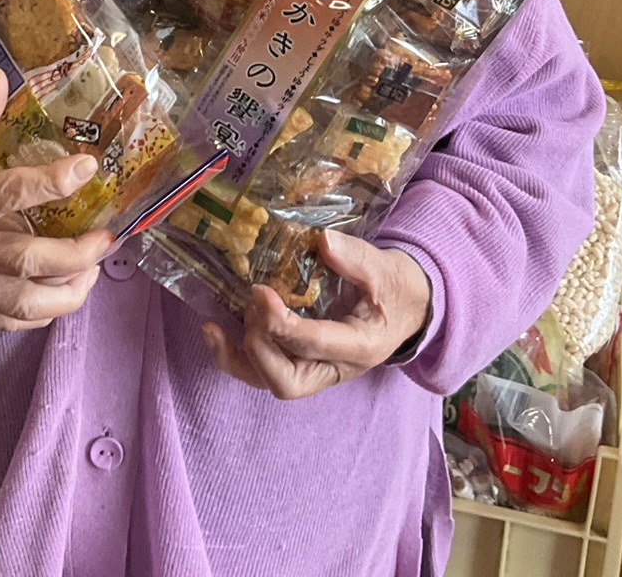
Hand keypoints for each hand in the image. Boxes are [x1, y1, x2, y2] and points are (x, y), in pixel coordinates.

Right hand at [0, 67, 112, 330]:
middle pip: (26, 262)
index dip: (52, 180)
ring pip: (24, 303)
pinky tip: (66, 291)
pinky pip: (9, 321)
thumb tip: (0, 77)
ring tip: (94, 268)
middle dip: (75, 253)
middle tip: (107, 237)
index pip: (9, 195)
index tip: (87, 166)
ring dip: (68, 291)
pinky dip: (43, 312)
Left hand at [201, 229, 429, 399]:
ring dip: (238, 357)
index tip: (261, 292)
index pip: (314, 345)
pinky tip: (214, 330)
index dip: (282, 324)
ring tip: (213, 327)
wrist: (408, 307)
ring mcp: (315, 370)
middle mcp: (334, 368)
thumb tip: (323, 241)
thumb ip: (357, 259)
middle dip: (259, 347)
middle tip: (250, 305)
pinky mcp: (299, 362)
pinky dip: (235, 356)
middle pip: (286, 381)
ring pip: (269, 381)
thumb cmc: (396, 289)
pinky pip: (263, 370)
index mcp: (360, 347)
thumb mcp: (386, 270)